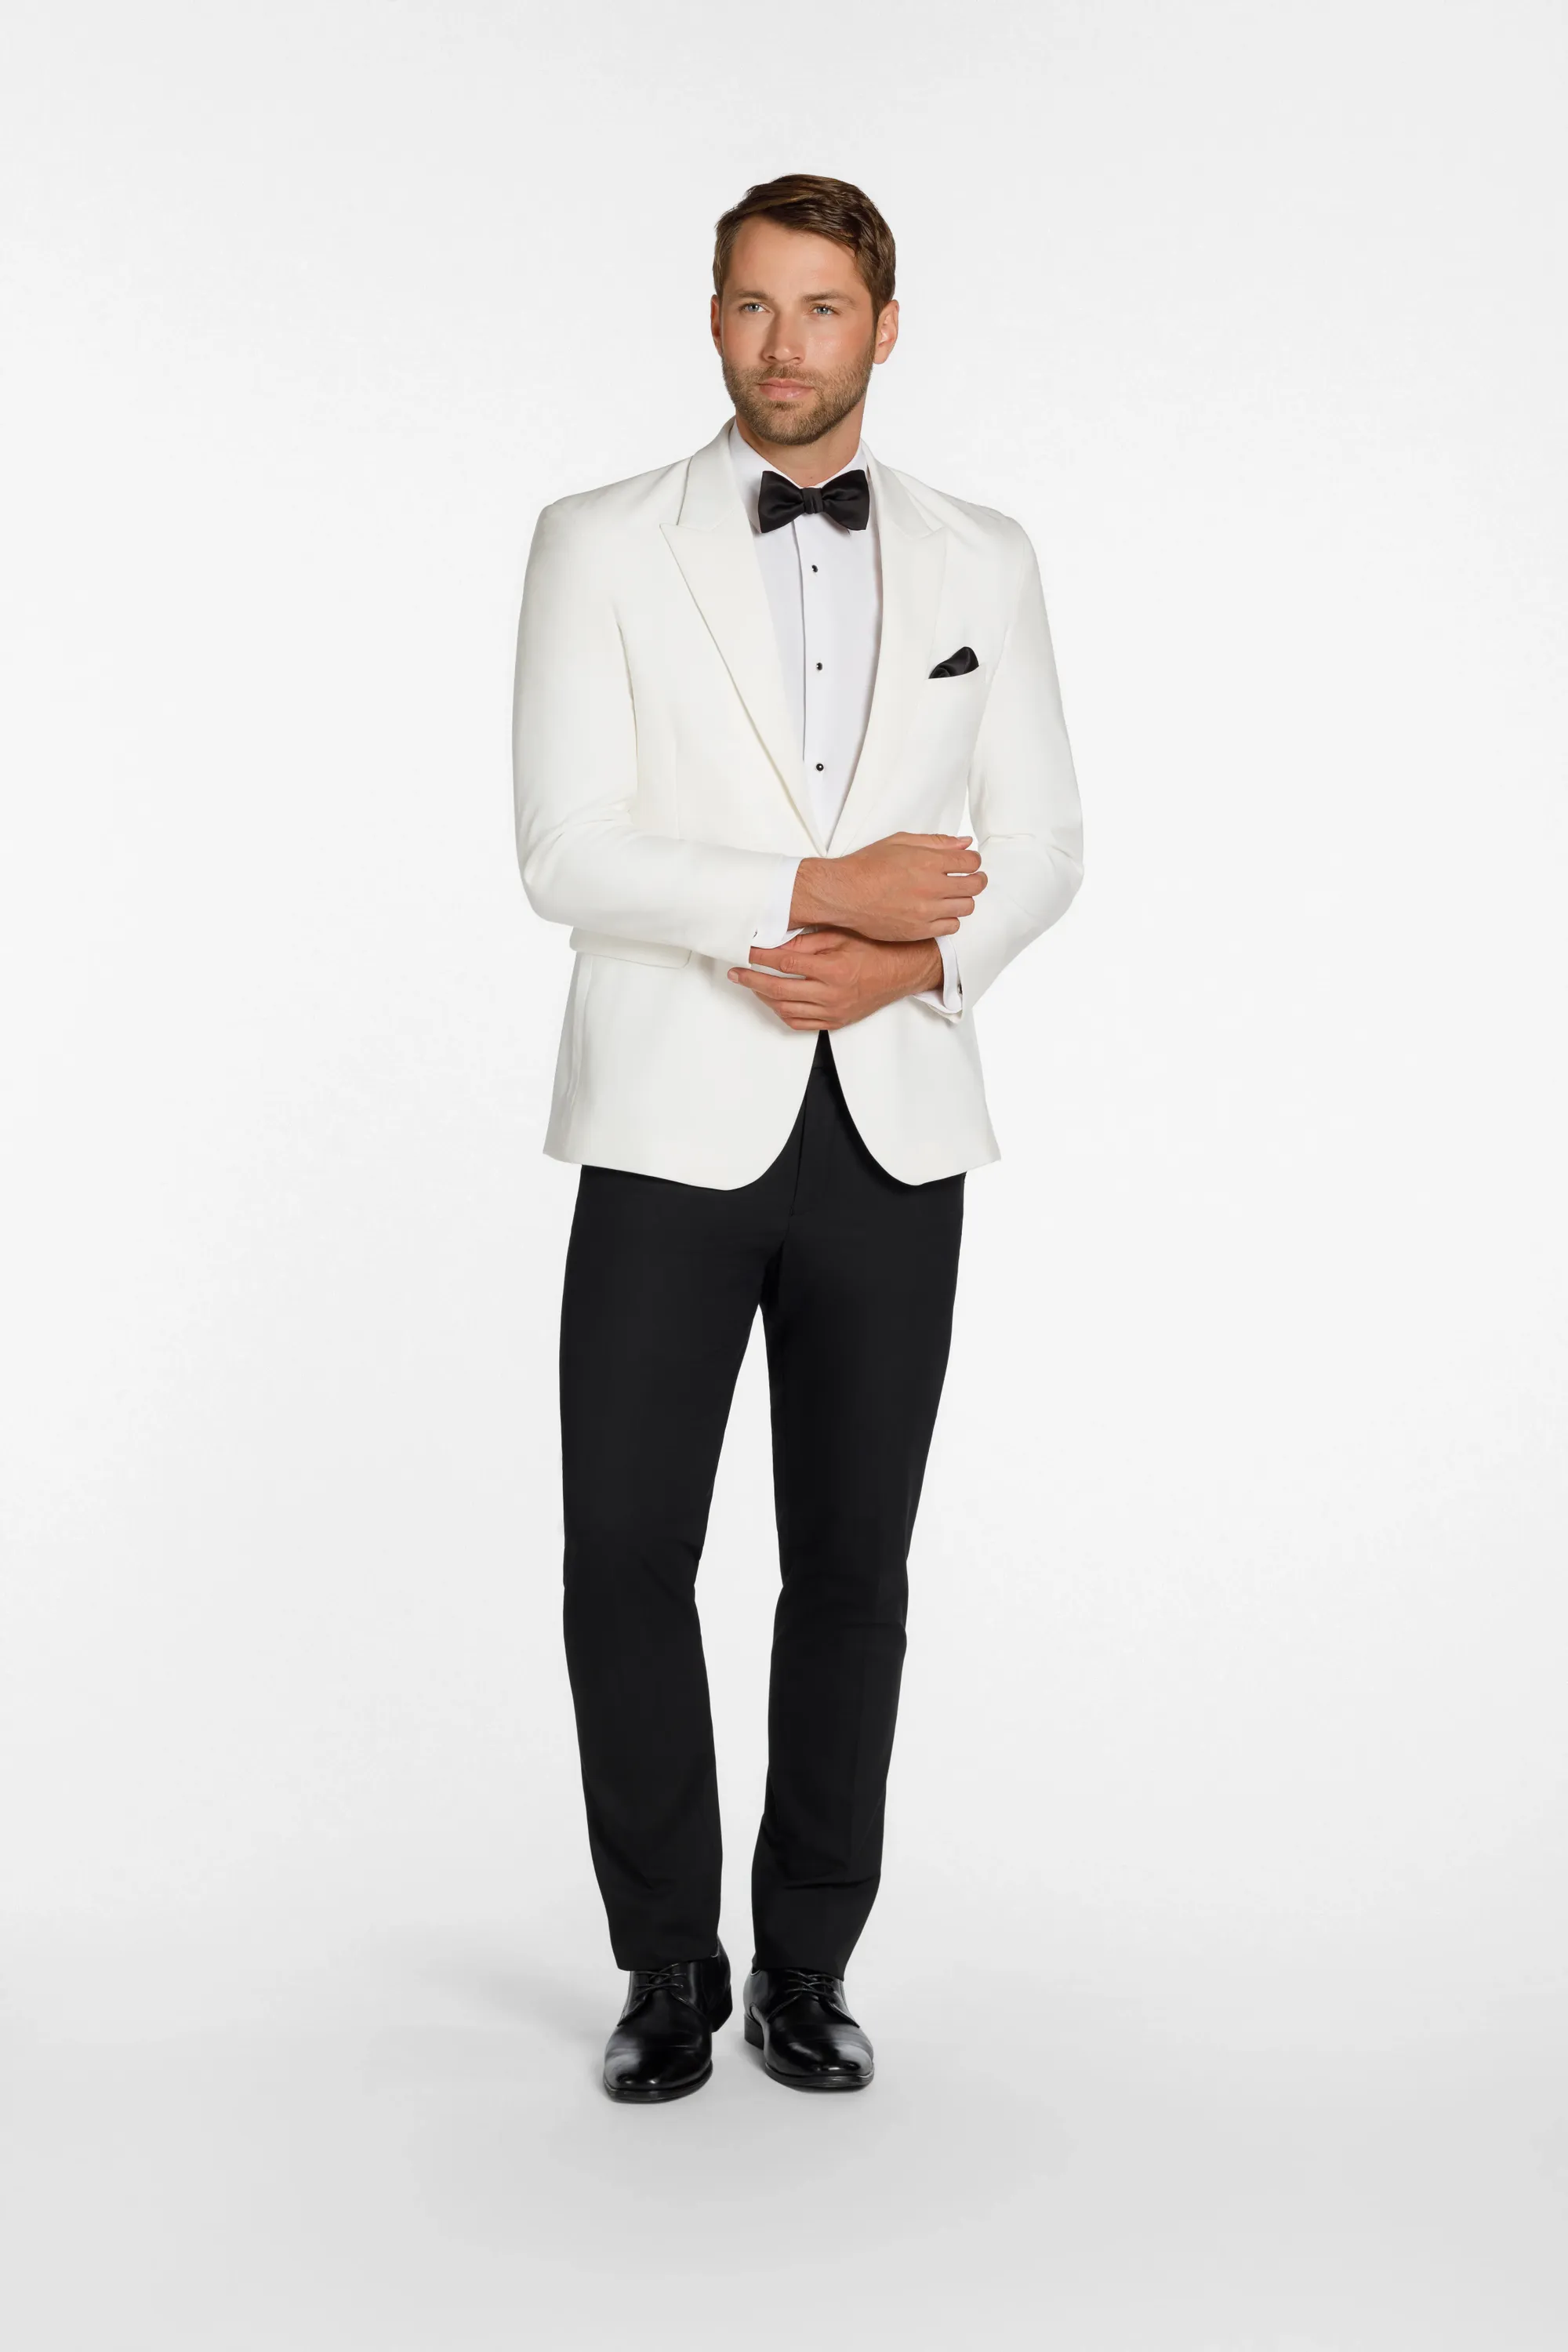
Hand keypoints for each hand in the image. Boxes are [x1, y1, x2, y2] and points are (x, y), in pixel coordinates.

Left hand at [727, 929, 943, 1029]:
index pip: (785, 962)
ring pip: (785, 1009)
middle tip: (735, 972)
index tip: (745, 951)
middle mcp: (831, 993)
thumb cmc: (875, 949)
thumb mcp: (842, 935)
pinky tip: (774, 1001)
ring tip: (752, 985)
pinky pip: (800, 1023)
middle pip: (778, 990)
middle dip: (752, 980)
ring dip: (764, 997)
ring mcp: (833, 1011)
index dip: (760, 956)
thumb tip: (776, 942)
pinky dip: (782, 1012)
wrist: (903, 971)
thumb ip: (808, 940)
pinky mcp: (836, 1021)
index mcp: (833, 968)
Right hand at [790, 833, 985, 941]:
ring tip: (951, 896)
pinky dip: (950, 919)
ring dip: (963, 900)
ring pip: (966, 907)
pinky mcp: (919, 930)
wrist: (844, 893)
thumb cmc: (867, 865)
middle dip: (976, 880)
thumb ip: (935, 842)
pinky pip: (951, 927)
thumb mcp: (900, 841)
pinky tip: (939, 912)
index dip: (973, 861)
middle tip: (969, 879)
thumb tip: (964, 842)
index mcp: (928, 861)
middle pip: (974, 885)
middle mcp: (931, 887)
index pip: (971, 861)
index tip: (968, 862)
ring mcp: (926, 911)